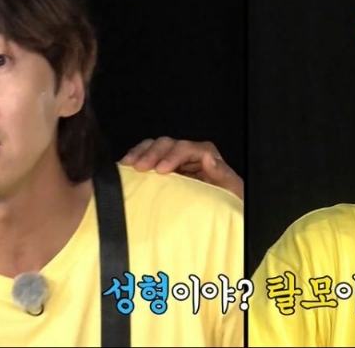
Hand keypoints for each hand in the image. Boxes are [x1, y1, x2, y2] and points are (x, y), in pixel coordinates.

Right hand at [120, 137, 243, 199]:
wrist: (220, 210)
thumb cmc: (226, 199)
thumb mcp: (229, 189)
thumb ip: (221, 173)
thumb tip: (208, 157)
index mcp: (205, 155)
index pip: (187, 148)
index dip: (172, 155)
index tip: (161, 169)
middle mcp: (188, 154)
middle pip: (167, 144)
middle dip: (152, 153)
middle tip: (140, 167)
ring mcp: (174, 160)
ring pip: (154, 147)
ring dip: (140, 153)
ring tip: (129, 164)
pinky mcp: (163, 168)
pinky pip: (147, 157)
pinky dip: (136, 159)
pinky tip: (125, 167)